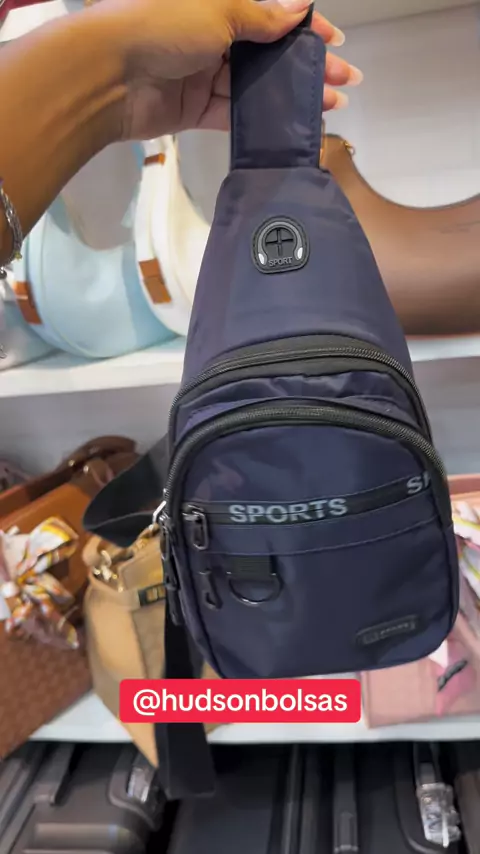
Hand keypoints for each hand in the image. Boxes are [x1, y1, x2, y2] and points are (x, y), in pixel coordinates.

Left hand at [92, 0, 361, 140]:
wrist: (108, 74)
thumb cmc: (162, 25)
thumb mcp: (219, 9)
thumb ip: (262, 16)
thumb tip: (300, 7)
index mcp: (217, 1)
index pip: (270, 12)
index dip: (303, 26)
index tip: (334, 41)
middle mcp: (212, 33)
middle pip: (267, 51)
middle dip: (306, 65)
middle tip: (343, 81)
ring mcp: (204, 72)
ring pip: (256, 84)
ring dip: (291, 94)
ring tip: (328, 105)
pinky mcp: (196, 108)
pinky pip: (235, 113)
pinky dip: (263, 118)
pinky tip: (293, 124)